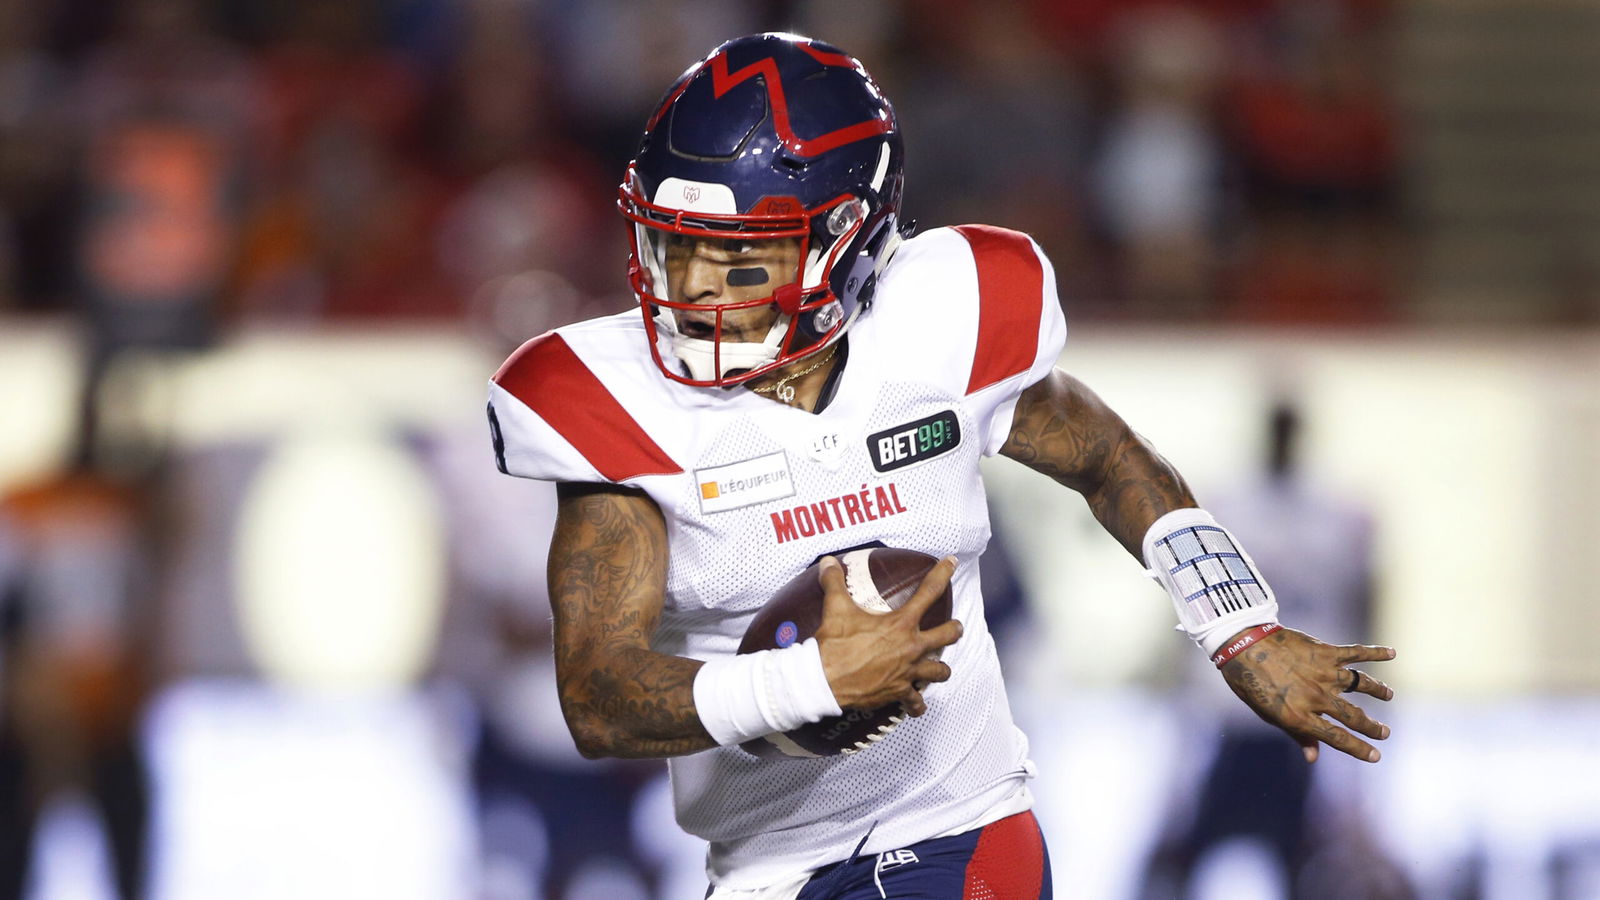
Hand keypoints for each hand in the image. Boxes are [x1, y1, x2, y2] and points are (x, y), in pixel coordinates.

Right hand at [814, 555, 963, 716]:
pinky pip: (915, 702)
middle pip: (948, 635)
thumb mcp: (835, 607)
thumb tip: (828, 561)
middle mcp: (911, 647)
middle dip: (954, 630)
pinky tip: (916, 704)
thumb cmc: (834, 644)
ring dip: (940, 669)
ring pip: (940, 672)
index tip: (952, 562)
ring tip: (938, 667)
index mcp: (901, 623)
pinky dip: (916, 703)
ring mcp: (908, 672)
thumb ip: (834, 581)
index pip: (929, 591)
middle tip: (954, 627)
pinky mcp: (898, 692)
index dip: (943, 574)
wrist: (825, 681)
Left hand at [1220, 626, 1395, 763]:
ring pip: (1360, 684)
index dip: (1359, 749)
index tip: (1376, 756)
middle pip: (1353, 716)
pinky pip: (1355, 653)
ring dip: (1378, 690)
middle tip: (1385, 732)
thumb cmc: (1250, 683)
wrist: (1241, 644)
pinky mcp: (1324, 652)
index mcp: (1299, 717)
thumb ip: (1296, 733)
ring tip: (1388, 695)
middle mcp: (1315, 697)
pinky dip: (1375, 652)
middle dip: (1372, 727)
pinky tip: (1391, 653)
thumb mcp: (1268, 714)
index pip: (1337, 739)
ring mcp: (1322, 673)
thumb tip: (1313, 757)